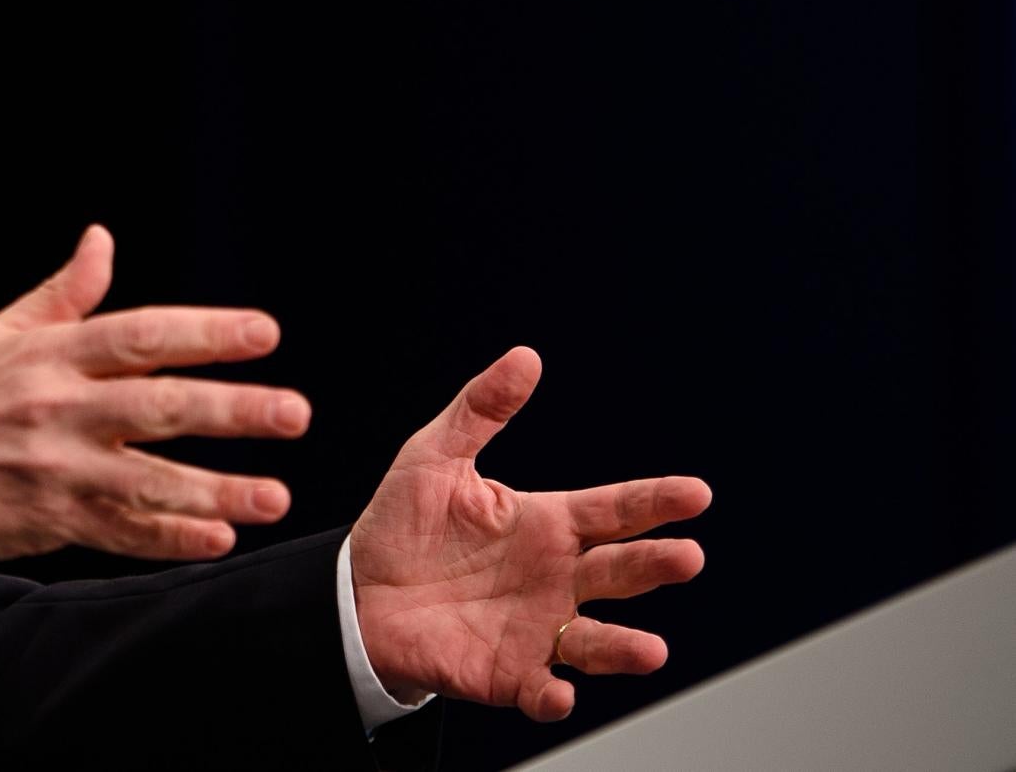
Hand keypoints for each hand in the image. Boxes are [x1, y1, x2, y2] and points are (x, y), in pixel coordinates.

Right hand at [0, 223, 310, 561]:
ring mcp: (54, 468)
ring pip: (148, 479)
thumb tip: (102, 238)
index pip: (141, 335)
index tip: (265, 332)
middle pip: (158, 406)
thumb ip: (63, 294)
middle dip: (232, 409)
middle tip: (295, 411)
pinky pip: (119, 532)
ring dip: (217, 489)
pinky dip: (168, 537)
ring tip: (276, 495)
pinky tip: (217, 539)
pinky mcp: (47, 519)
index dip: (205, 332)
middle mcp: (57, 408)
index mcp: (50, 354)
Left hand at [350, 346, 710, 720]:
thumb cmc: (404, 525)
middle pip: (620, 572)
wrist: (357, 592)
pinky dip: (551, 696)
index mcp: (548, 525)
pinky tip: (557, 693)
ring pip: (595, 642)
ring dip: (624, 648)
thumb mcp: (436, 456)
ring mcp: (538, 630)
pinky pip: (538, 690)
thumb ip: (481, 409)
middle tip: (686, 557)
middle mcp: (556, 579)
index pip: (614, 511)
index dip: (655, 502)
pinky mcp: (508, 674)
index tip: (697, 493)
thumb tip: (526, 357)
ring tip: (652, 649)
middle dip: (656, 566)